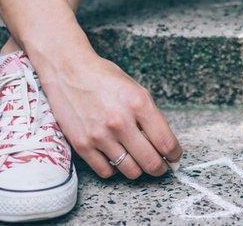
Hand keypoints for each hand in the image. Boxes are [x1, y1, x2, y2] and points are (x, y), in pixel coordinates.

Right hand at [37, 49, 182, 178]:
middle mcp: (120, 122)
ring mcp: (100, 135)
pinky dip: (114, 169)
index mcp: (139, 104)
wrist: (68, 71)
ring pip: (130, 171)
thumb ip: (150, 116)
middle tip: (160, 167)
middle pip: (150, 162)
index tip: (174, 157)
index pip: (166, 142)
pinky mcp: (82, 144)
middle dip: (160, 168)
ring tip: (137, 161)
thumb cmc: (104, 78)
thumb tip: (164, 143)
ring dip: (138, 169)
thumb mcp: (136, 90)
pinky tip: (115, 158)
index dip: (174, 154)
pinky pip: (106, 172)